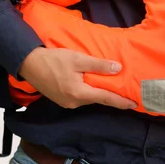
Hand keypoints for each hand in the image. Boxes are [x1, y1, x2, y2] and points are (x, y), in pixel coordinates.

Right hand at [18, 47, 136, 109]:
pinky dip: (90, 92)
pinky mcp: (62, 100)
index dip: (121, 101)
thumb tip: (118, 69)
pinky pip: (80, 97)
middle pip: (97, 100)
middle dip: (111, 97)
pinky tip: (94, 85)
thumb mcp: (78, 59)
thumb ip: (98, 65)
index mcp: (79, 94)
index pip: (105, 99)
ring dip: (100, 93)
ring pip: (88, 98)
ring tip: (113, 88)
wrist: (30, 64)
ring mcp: (67, 103)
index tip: (134, 104)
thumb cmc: (54, 59)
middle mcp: (74, 103)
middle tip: (127, 93)